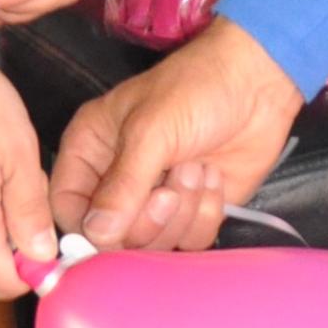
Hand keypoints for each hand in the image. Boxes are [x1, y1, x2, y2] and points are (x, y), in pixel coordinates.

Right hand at [50, 17, 303, 251]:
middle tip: (173, 184)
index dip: (87, 230)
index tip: (116, 233)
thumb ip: (123, 185)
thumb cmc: (195, 89)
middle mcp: (117, 180)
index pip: (68, 208)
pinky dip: (207, 212)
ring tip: (197, 168)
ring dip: (184, 210)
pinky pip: (190, 240)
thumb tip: (97, 235)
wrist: (259, 83)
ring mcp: (156, 199)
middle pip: (114, 237)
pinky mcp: (193, 210)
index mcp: (90, 151)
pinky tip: (213, 177)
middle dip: (150, 217)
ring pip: (155, 244)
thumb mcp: (151, 131)